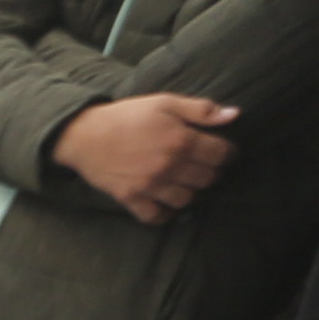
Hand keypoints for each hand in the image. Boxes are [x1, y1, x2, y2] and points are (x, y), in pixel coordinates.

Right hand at [55, 92, 238, 223]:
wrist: (84, 134)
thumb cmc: (126, 116)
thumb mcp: (164, 103)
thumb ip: (200, 110)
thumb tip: (234, 115)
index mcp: (181, 140)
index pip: (221, 154)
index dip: (227, 152)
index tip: (221, 150)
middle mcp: (170, 166)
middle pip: (207, 178)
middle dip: (210, 171)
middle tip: (202, 164)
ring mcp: (151, 185)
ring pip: (186, 199)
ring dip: (190, 190)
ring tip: (184, 181)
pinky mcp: (132, 198)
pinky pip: (157, 216)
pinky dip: (165, 213)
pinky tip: (164, 201)